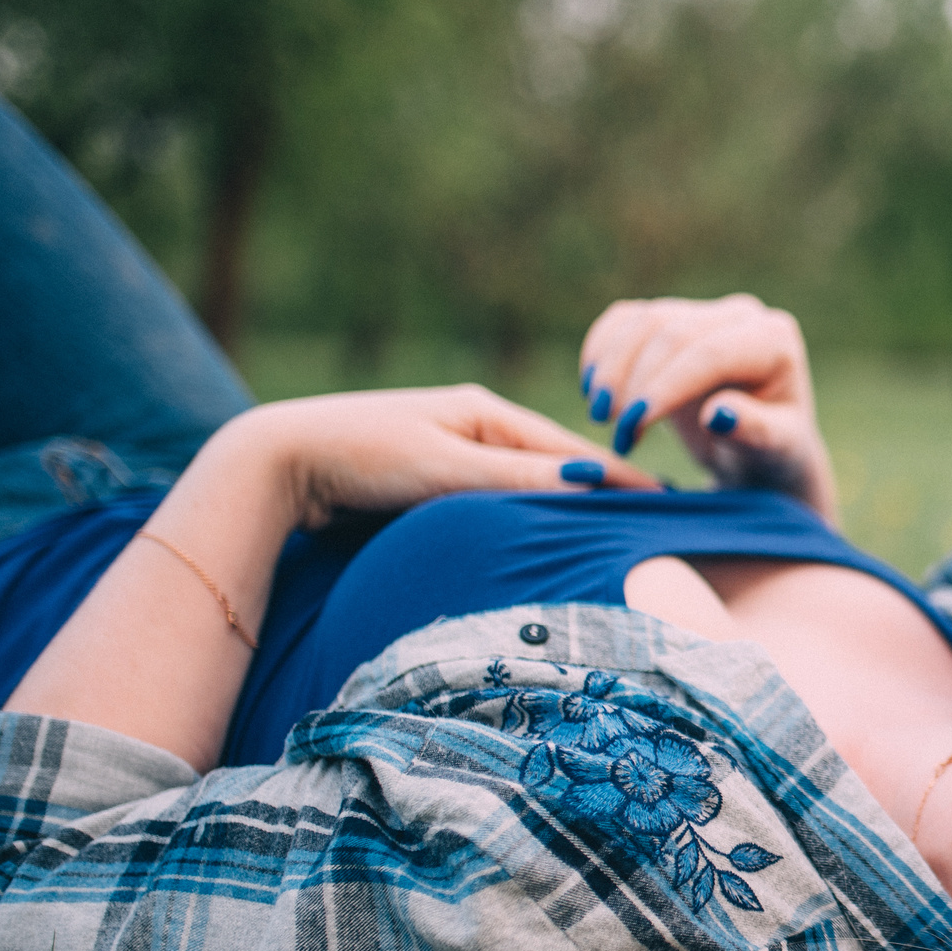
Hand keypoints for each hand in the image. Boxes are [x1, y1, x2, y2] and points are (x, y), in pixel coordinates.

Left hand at [218, 385, 658, 530]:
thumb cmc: (360, 460)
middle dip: (609, 492)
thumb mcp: (445, 469)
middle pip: (559, 465)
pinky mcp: (430, 481)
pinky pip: (501, 499)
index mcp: (486, 413)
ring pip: (530, 485)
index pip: (575, 451)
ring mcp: (453, 453)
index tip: (674, 508)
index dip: (625, 480)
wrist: (277, 463)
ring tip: (618, 535)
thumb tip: (592, 479)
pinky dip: (533, 515)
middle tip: (662, 526)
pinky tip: (549, 537)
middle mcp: (475, 427)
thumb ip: (518, 478)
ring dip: (571, 508)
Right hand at [577, 295, 837, 522]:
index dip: (667, 385)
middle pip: (670, 331)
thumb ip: (754, 431)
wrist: (760, 449)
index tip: (633, 424)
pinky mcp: (674, 317)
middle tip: (606, 426)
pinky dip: (601, 350)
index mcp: (772, 339)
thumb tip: (719, 413)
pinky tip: (591, 390)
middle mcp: (741, 315)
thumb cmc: (773, 454)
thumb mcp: (774, 451)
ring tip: (601, 418)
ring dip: (611, 369)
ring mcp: (705, 311)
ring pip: (642, 322)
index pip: (709, 353)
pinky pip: (626, 319)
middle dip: (633, 379)